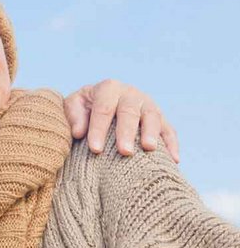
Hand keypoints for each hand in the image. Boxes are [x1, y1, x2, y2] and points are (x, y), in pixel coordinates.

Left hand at [64, 79, 178, 161]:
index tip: (95, 149)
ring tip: (149, 149)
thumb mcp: (74, 106)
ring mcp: (147, 104)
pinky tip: (173, 159)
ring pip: (152, 116)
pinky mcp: (160, 118)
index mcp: (108, 88)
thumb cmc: (85, 108)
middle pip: (129, 111)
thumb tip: (80, 132)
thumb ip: (74, 116)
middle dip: (126, 132)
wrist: (101, 104)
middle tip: (124, 152)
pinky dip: (172, 143)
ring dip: (152, 132)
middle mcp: (130, 93)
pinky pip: (169, 129)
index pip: (103, 109)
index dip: (99, 129)